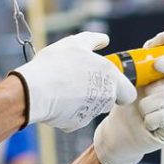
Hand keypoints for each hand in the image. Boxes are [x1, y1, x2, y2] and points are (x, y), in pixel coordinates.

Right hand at [10, 31, 135, 131]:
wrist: (34, 91)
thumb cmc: (55, 64)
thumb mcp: (75, 43)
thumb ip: (93, 40)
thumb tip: (105, 39)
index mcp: (110, 76)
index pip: (129, 93)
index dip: (120, 88)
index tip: (107, 81)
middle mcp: (106, 97)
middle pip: (110, 100)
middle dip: (100, 93)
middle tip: (81, 81)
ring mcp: (91, 112)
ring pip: (93, 109)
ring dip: (84, 101)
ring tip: (65, 88)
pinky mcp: (76, 124)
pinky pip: (76, 117)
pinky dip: (68, 111)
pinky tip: (57, 100)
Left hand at [93, 50, 163, 163]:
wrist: (121, 128)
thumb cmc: (132, 101)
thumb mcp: (140, 72)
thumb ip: (152, 51)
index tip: (157, 63)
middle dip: (151, 91)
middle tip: (145, 97)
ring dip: (146, 107)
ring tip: (145, 111)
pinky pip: (163, 117)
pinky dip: (150, 120)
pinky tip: (149, 123)